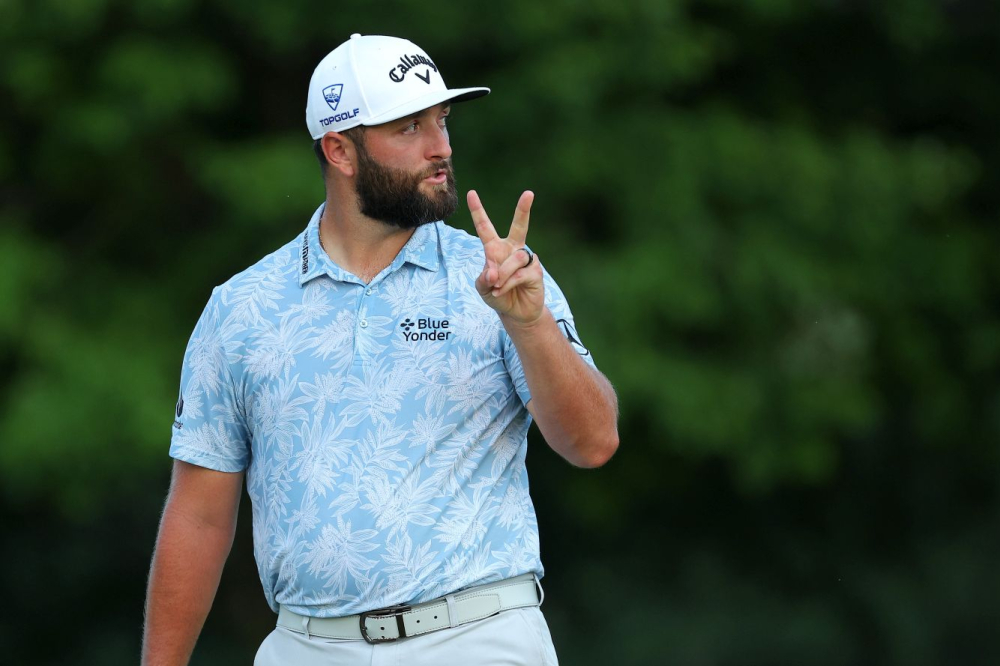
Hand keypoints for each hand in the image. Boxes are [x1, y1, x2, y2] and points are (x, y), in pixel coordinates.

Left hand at [468, 189, 544, 325]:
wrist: (516, 313)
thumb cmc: (498, 296)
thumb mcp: (482, 288)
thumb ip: (483, 279)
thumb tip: (493, 272)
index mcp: (495, 248)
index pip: (485, 227)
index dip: (478, 211)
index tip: (471, 193)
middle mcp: (512, 249)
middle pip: (519, 226)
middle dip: (523, 210)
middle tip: (529, 194)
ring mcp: (526, 259)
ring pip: (514, 259)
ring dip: (503, 274)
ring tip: (497, 286)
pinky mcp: (535, 271)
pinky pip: (519, 274)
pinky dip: (507, 284)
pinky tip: (501, 291)